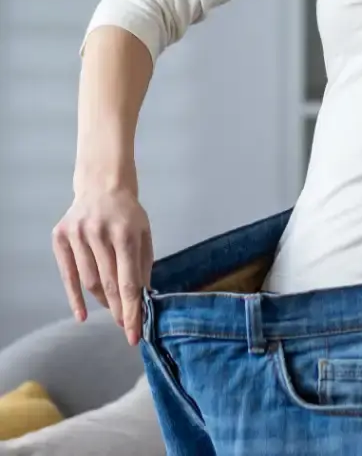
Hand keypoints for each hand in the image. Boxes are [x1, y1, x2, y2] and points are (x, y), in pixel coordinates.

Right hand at [52, 186, 152, 345]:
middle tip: (124, 327)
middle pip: (109, 284)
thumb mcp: (144, 233)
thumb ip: (144, 265)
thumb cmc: (127, 212)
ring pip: (89, 281)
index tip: (134, 334)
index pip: (128, 281)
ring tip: (111, 308)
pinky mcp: (60, 236)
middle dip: (118, 310)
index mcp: (125, 232)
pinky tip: (82, 314)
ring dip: (102, 300)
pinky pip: (67, 274)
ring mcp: (77, 234)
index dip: (131, 311)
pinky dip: (74, 297)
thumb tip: (143, 300)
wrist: (102, 184)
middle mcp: (99, 233)